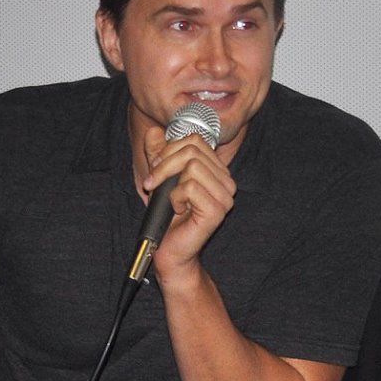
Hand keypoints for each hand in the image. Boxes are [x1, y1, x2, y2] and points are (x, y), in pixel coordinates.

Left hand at [136, 122, 236, 284]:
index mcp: (217, 170)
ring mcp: (225, 196)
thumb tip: (154, 131)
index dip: (169, 150)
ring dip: (171, 183)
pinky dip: (176, 197)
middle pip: (192, 150)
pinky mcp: (218, 210)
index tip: (156, 169)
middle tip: (154, 184)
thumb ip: (158, 154)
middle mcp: (226, 181)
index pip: (195, 140)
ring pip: (192, 166)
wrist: (169, 250)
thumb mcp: (159, 179)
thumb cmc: (167, 217)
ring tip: (171, 200)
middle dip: (165, 164)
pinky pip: (190, 187)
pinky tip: (179, 210)